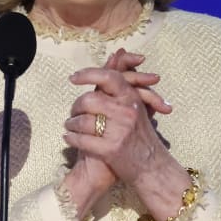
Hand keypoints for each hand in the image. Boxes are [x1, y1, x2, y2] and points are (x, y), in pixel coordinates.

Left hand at [63, 62, 190, 220]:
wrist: (152, 168)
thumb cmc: (140, 135)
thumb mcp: (135, 105)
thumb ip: (123, 81)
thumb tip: (117, 52)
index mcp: (132, 98)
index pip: (108, 77)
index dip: (88, 74)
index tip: (73, 78)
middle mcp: (127, 112)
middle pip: (89, 100)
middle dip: (75, 106)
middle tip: (72, 112)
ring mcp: (119, 131)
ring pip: (82, 121)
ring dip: (71, 124)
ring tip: (69, 126)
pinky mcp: (111, 150)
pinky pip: (82, 140)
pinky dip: (71, 138)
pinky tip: (68, 138)